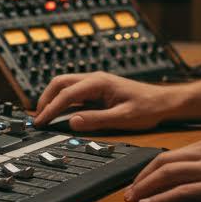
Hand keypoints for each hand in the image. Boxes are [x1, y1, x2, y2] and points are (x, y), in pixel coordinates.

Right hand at [32, 72, 179, 131]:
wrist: (163, 102)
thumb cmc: (147, 108)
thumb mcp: (123, 118)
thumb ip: (97, 120)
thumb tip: (72, 122)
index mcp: (98, 83)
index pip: (66, 94)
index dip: (50, 109)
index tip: (40, 123)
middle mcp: (94, 79)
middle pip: (59, 83)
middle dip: (45, 100)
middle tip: (37, 120)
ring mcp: (95, 83)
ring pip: (64, 86)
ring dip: (51, 99)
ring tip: (43, 117)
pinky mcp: (97, 90)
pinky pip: (73, 92)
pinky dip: (61, 101)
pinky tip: (59, 113)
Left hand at [124, 135, 200, 201]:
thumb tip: (191, 179)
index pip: (172, 153)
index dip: (150, 168)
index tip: (138, 181)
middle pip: (164, 161)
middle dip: (141, 178)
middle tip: (128, 193)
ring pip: (169, 174)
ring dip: (146, 189)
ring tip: (134, 201)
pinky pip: (183, 193)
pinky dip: (162, 200)